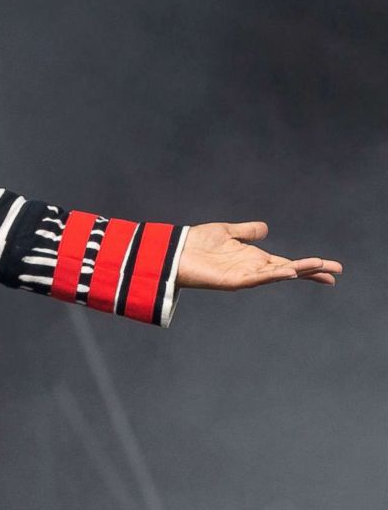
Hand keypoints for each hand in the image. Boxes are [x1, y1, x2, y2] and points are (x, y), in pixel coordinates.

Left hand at [176, 222, 341, 290]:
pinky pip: (256, 278)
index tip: (330, 267)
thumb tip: (265, 228)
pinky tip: (288, 272)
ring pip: (277, 274)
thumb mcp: (226, 232)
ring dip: (298, 270)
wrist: (172, 252)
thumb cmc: (196, 244)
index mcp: (253, 258)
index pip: (287, 263)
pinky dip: (272, 275)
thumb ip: (246, 231)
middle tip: (336, 271)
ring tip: (319, 266)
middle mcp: (252, 268)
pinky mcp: (232, 281)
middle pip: (288, 270)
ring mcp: (244, 276)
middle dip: (311, 270)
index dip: (308, 265)